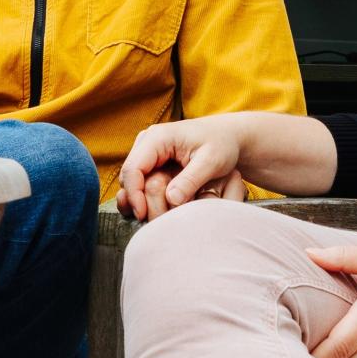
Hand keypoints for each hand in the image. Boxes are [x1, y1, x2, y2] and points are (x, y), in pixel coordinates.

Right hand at [116, 116, 249, 220]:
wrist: (228, 136)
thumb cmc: (222, 144)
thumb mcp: (211, 162)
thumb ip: (190, 180)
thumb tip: (171, 199)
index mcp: (158, 137)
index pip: (133, 168)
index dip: (134, 194)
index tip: (143, 214)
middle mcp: (147, 141)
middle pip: (128, 176)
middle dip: (135, 199)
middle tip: (148, 221)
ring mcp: (147, 151)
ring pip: (132, 180)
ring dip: (138, 199)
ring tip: (150, 218)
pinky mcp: (151, 160)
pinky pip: (140, 180)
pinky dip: (143, 196)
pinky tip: (152, 210)